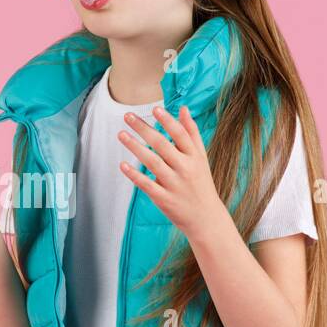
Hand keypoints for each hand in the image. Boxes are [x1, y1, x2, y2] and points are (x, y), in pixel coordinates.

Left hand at [118, 104, 229, 239]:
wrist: (205, 218)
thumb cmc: (200, 183)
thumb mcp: (201, 157)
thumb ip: (192, 132)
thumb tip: (184, 108)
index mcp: (195, 157)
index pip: (180, 134)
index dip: (168, 121)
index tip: (155, 109)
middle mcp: (185, 168)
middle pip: (162, 145)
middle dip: (144, 129)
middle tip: (127, 115)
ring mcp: (174, 184)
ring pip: (152, 162)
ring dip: (135, 147)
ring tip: (120, 134)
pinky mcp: (164, 199)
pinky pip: (147, 184)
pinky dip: (135, 175)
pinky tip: (123, 165)